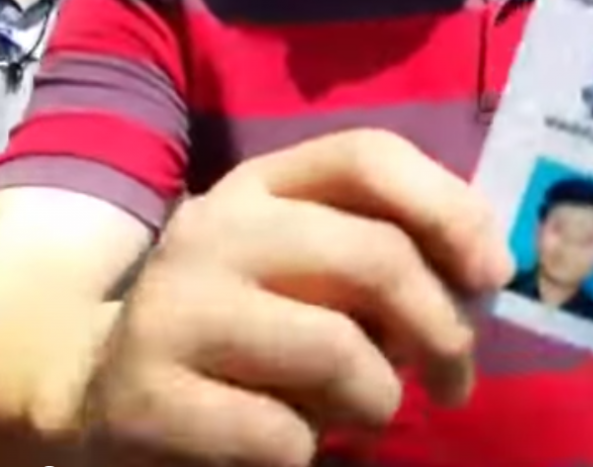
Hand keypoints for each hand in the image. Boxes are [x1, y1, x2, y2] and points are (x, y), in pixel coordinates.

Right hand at [83, 130, 512, 466]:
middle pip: (375, 256)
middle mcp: (215, 230)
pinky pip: (284, 436)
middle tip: (458, 378)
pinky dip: (310, 451)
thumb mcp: (305, 269)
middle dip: (444, 330)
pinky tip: (286, 442)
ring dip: (379, 399)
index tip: (492, 274)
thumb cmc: (239, 323)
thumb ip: (381, 254)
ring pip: (339, 351)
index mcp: (261, 185)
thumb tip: (485, 272)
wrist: (100, 383)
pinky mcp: (149, 399)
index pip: (368, 155)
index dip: (449, 207)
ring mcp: (175, 311)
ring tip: (361, 410)